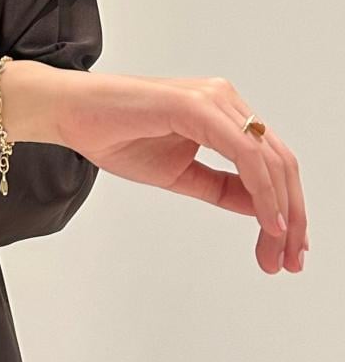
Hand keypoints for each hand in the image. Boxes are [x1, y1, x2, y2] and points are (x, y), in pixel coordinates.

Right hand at [48, 68, 307, 273]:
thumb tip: (260, 208)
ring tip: (279, 248)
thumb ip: (219, 187)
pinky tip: (267, 221)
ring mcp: (214, 101)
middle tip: (290, 259)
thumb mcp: (176, 174)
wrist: (70, 113)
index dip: (285, 208)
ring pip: (271, 161)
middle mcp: (225, 102)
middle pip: (280, 164)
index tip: (283, 248)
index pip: (269, 164)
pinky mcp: (197, 107)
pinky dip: (263, 191)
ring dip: (282, 210)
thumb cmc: (112, 135)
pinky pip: (245, 154)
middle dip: (292, 216)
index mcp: (222, 115)